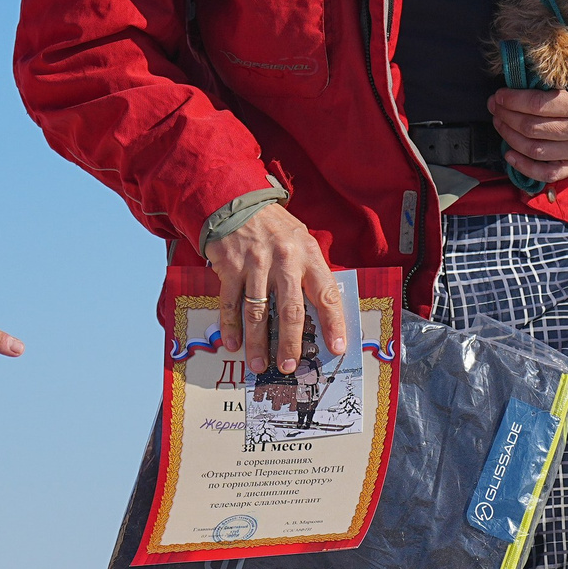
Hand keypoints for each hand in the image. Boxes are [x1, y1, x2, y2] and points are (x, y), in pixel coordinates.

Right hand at [203, 202, 345, 373]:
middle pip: (290, 310)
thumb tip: (323, 311)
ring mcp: (255, 265)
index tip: (337, 348)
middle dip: (291, 342)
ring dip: (258, 343)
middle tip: (290, 366)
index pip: (326, 294)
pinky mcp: (230, 267)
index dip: (333, 323)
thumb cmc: (275, 227)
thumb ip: (311, 271)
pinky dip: (231, 326)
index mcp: (308, 255)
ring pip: (258, 312)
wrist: (237, 202)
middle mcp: (283, 261)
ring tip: (260, 365)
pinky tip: (233, 344)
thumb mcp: (302, 240)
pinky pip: (231, 303)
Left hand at [489, 80, 567, 185]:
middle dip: (506, 116)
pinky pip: (548, 173)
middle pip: (531, 127)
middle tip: (494, 107)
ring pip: (535, 149)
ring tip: (500, 124)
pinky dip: (524, 167)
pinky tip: (509, 155)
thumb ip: (560, 74)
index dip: (511, 100)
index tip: (499, 95)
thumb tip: (523, 72)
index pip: (536, 105)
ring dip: (510, 137)